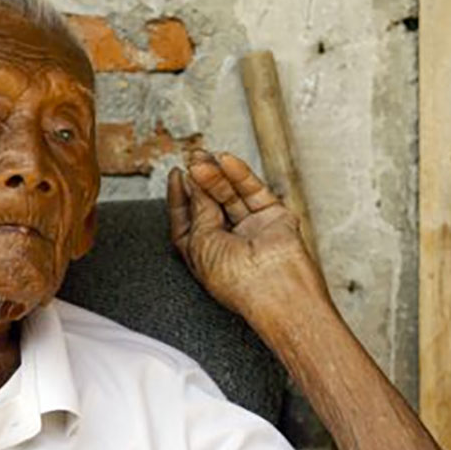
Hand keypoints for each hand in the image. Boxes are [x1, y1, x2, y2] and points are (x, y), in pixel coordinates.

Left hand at [167, 150, 329, 321]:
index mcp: (202, 253)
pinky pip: (253, 191)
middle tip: (193, 159)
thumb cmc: (234, 281)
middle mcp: (226, 241)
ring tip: (202, 159)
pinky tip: (225, 161)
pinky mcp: (273, 218)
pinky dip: (240, 175)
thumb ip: (198, 208)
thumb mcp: (199, 240)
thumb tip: (193, 181)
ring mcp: (250, 228)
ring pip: (230, 194)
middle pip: (209, 203)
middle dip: (200, 180)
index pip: (187, 219)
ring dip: (216, 175)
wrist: (274, 290)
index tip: (176, 174)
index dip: (179, 196)